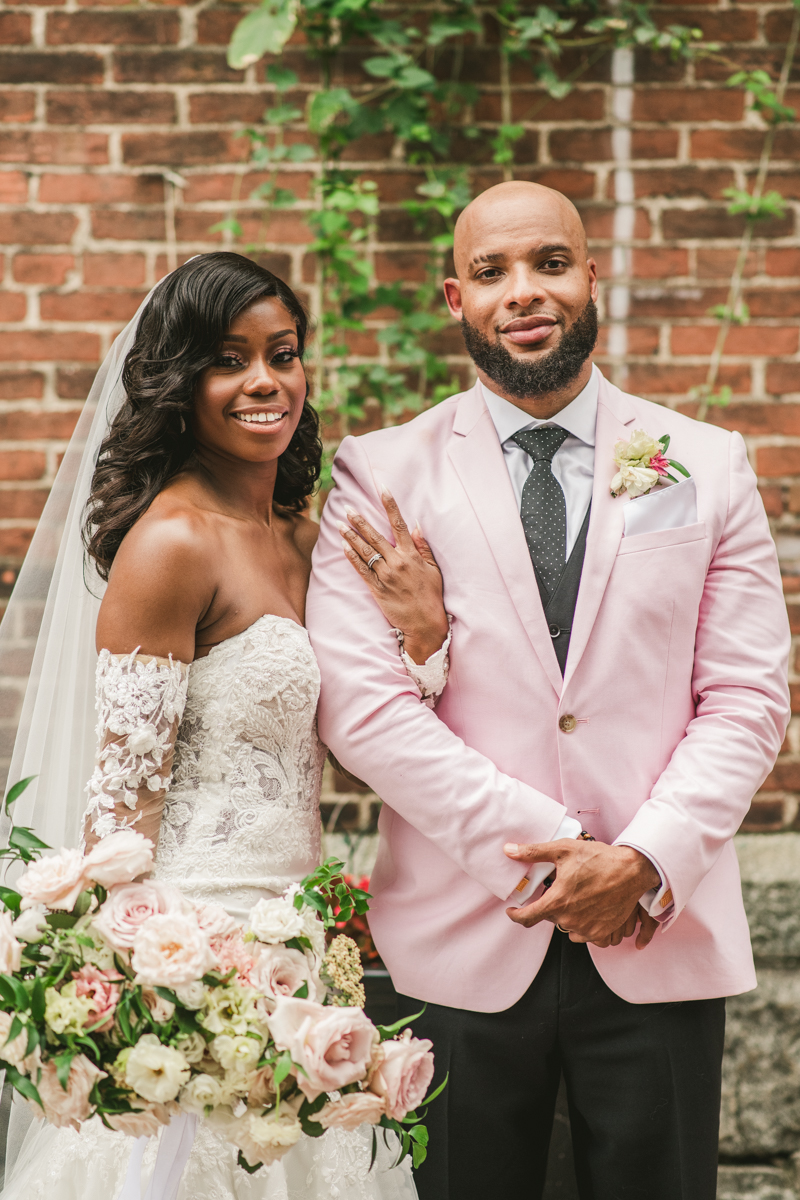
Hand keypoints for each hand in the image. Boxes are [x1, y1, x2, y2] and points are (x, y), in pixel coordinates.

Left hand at [339, 490, 448, 663]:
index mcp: (411, 555)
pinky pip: (362, 570)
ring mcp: (386, 576)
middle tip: (347, 508)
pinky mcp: (377, 589)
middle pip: (375, 536)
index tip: (382, 489)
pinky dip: (352, 558)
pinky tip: (343, 547)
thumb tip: (416, 525)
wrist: (426, 623)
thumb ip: (423, 547)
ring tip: (339, 524)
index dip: (390, 505)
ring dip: (351, 536)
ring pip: (365, 551)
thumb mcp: (433, 569)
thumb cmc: (431, 596)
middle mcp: (397, 562)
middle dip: (360, 521)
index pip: (399, 524)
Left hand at [504, 839, 660, 946]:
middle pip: (550, 917)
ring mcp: (587, 929)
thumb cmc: (598, 858)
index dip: (515, 915)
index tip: (512, 911)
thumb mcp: (563, 849)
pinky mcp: (602, 933)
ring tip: (578, 896)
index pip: (527, 917)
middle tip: (563, 887)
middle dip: (551, 904)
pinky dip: (583, 925)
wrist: (632, 870)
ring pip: (567, 926)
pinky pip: (585, 935)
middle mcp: (570, 920)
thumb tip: (508, 851)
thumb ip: (533, 852)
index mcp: (557, 901)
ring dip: (567, 915)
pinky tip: (589, 909)